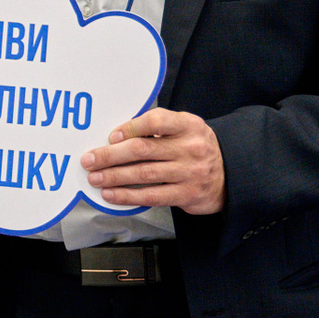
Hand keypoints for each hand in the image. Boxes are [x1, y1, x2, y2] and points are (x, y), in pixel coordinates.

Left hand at [82, 108, 224, 214]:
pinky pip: (151, 196)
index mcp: (189, 125)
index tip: (111, 136)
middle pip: (143, 150)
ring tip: (95, 178)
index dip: (130, 127)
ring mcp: (190, 172)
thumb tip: (116, 136)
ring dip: (114, 177)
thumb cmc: (195, 148)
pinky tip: (111, 194)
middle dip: (111, 155)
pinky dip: (127, 196)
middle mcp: (191, 147)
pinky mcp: (187, 194)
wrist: (230, 175)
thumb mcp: (185, 129)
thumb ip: (158, 128)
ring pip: (144, 174)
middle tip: (89, 160)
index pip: (156, 121)